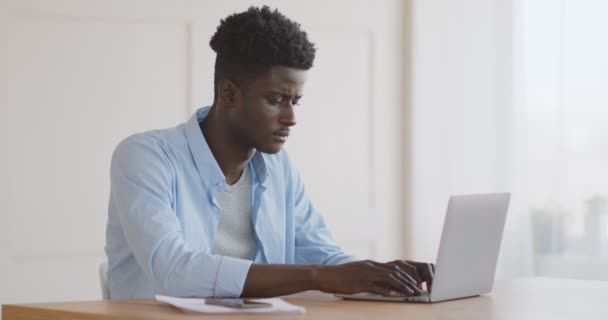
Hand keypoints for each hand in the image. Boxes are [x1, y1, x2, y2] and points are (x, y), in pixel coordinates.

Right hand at [313, 259, 434, 296]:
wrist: (324, 275)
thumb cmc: (340, 276)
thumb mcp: (358, 273)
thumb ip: (370, 276)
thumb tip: (384, 285)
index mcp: (370, 264)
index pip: (393, 267)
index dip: (406, 274)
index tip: (415, 282)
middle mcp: (369, 267)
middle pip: (394, 271)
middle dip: (408, 280)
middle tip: (417, 289)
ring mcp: (364, 274)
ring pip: (388, 278)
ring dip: (401, 286)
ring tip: (411, 293)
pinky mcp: (358, 283)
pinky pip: (375, 287)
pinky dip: (386, 291)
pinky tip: (395, 296)